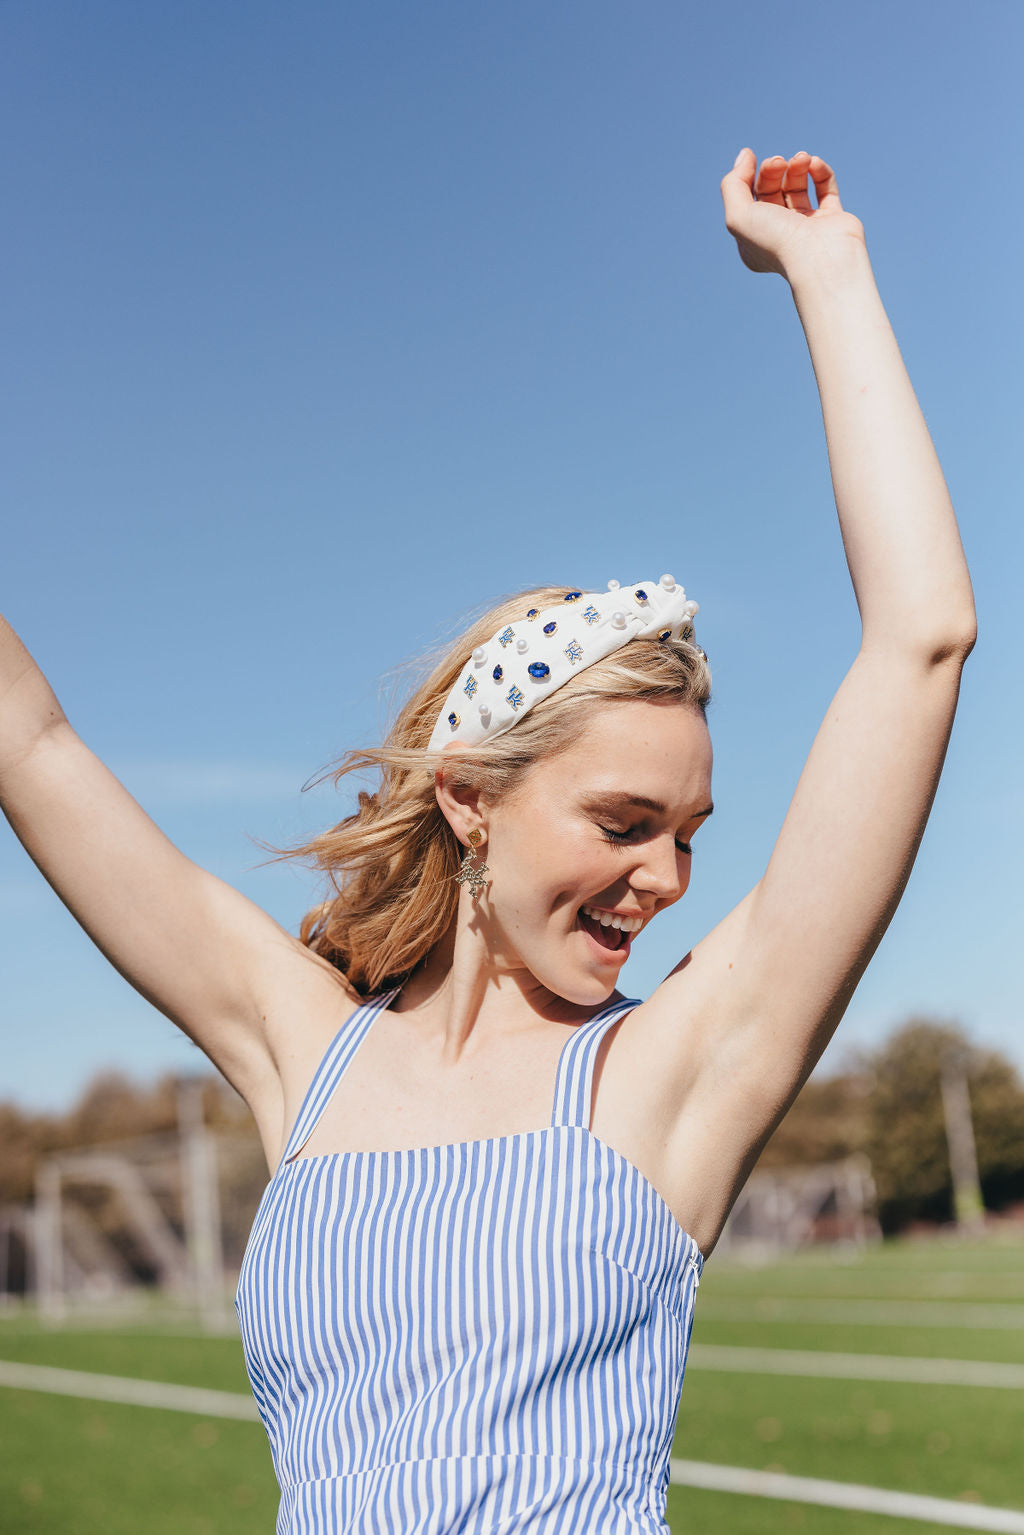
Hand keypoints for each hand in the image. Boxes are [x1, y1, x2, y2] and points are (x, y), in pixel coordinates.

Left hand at [720, 149, 864, 280]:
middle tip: (778, 161)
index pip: (749, 200)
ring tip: (801, 158)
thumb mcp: (738, 216)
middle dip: (774, 169)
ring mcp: (807, 227)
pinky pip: (825, 188)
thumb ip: (733, 184)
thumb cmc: (776, 242)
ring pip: (798, 187)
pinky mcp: (832, 219)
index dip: (750, 176)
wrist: (819, 260)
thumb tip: (745, 154)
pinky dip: (820, 171)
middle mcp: (780, 234)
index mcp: (754, 239)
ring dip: (797, 166)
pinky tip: (814, 162)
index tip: (755, 161)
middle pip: (772, 190)